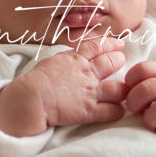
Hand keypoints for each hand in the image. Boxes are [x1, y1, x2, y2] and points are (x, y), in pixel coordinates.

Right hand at [0, 37, 126, 136]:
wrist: (31, 98)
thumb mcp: (52, 61)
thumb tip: (73, 57)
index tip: (119, 45)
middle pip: (112, 62)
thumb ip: (67, 59)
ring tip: (124, 89)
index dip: (111, 44)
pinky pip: (111, 111)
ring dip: (123, 89)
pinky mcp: (89, 111)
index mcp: (75, 59)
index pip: (98, 46)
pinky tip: (120, 110)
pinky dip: (118, 111)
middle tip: (121, 62)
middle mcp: (86, 73)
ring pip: (118, 88)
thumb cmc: (36, 80)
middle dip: (119, 61)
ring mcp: (90, 92)